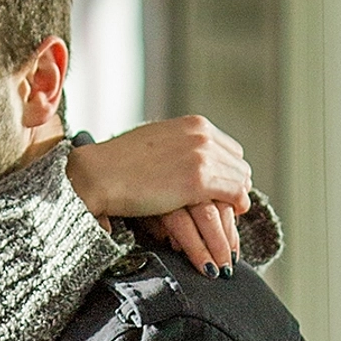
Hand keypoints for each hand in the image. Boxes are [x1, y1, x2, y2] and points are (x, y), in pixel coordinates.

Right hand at [66, 117, 251, 266]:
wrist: (100, 173)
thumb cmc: (118, 164)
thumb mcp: (155, 144)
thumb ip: (176, 147)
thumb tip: (185, 163)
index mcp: (192, 124)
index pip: (228, 148)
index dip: (229, 170)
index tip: (226, 187)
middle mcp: (201, 135)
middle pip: (238, 162)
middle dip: (236, 183)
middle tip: (231, 204)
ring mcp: (201, 156)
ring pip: (240, 178)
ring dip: (238, 197)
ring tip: (231, 214)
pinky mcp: (198, 180)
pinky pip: (235, 194)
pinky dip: (237, 206)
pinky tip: (232, 216)